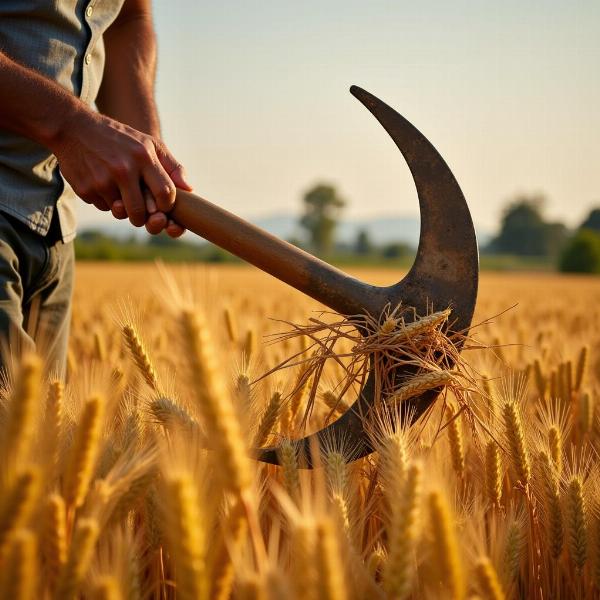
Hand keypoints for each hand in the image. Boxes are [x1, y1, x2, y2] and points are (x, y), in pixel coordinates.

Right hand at [50, 109, 191, 236]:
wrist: (73, 126)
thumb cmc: (120, 137)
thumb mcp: (149, 143)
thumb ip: (172, 166)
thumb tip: (189, 189)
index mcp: (143, 157)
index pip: (165, 194)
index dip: (167, 206)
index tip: (163, 205)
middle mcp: (123, 169)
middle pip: (142, 212)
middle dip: (145, 217)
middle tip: (144, 212)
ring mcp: (102, 180)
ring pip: (122, 213)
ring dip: (124, 209)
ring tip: (121, 191)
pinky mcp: (86, 189)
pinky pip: (104, 208)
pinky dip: (107, 202)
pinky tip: (103, 183)